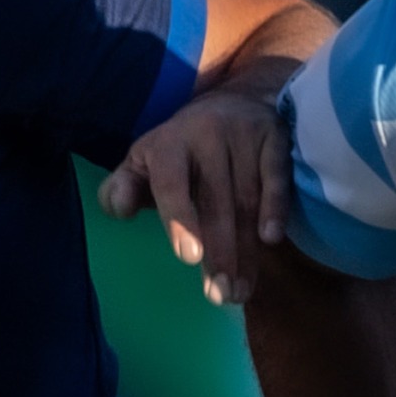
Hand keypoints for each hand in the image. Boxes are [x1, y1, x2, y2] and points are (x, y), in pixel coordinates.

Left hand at [98, 88, 292, 305]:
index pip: (172, 184)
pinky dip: (276, 208)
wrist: (232, 101)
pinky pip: (277, 176)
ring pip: (246, 199)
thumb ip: (122, 188)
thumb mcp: (144, 163)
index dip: (180, 219)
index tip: (189, 257)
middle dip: (220, 253)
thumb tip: (117, 208)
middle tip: (221, 295)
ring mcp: (244, 135)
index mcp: (169, 144)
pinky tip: (272, 240)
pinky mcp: (275, 137)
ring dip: (247, 249)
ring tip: (241, 290)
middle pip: (216, 201)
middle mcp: (207, 134)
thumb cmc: (180, 149)